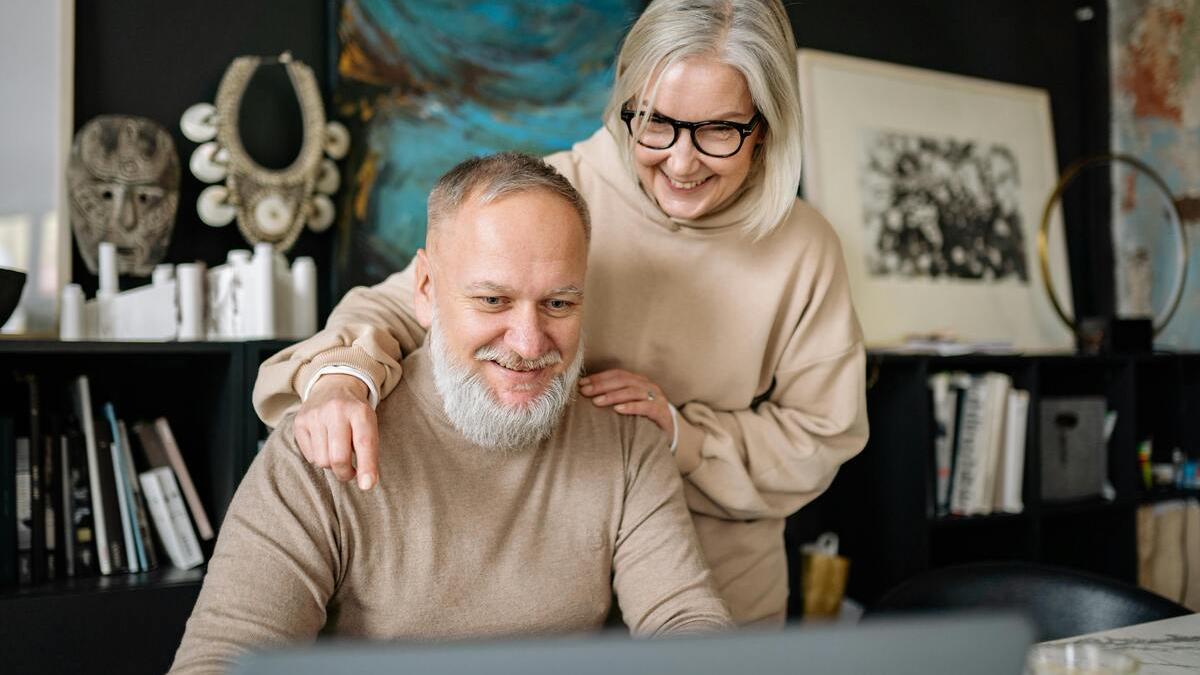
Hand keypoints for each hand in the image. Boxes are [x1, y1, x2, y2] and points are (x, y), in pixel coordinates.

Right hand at [293, 373, 379, 489]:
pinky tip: (324, 443)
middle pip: (338, 458)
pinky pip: (310, 456)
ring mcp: (315, 415)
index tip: (367, 485)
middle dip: (345, 473)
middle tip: (350, 472)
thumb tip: (367, 484)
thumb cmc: (356, 414)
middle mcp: (336, 411)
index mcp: (360, 412)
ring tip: (337, 452)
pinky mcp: (299, 422)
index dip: (367, 467)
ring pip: (322, 461)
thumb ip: (370, 451)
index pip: (364, 443)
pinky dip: (319, 457)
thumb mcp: (369, 425)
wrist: (334, 386)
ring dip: (331, 465)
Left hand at [578, 369, 673, 435]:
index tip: (581, 384)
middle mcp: (647, 386)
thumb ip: (613, 398)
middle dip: (601, 385)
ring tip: (597, 402)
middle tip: (585, 392)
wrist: (668, 434)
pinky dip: (631, 406)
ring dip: (613, 395)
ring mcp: (656, 398)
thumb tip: (586, 395)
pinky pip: (646, 406)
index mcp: (638, 381)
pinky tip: (618, 409)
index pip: (616, 374)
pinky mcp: (661, 412)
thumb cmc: (643, 419)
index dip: (599, 377)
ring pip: (632, 391)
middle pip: (622, 380)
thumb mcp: (628, 405)